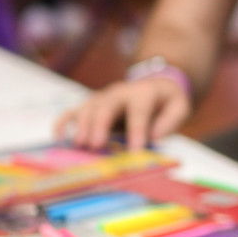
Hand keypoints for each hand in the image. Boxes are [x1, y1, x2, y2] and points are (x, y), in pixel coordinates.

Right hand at [57, 74, 189, 150]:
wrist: (153, 85)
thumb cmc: (165, 102)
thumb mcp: (179, 106)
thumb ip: (171, 119)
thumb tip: (154, 136)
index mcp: (143, 93)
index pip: (139, 111)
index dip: (137, 130)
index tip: (135, 151)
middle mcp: (119, 93)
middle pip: (106, 106)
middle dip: (100, 125)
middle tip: (96, 145)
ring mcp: (102, 98)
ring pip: (87, 108)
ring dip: (82, 126)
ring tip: (80, 145)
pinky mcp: (90, 105)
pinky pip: (72, 111)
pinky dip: (63, 123)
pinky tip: (59, 139)